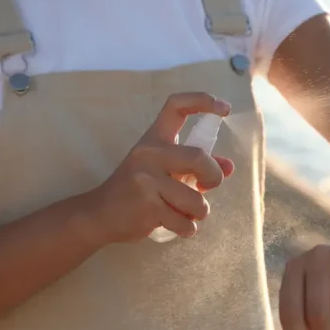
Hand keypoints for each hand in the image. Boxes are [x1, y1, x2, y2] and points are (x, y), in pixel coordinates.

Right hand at [81, 92, 233, 243]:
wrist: (99, 214)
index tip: (225, 109)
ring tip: (187, 213)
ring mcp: (146, 180)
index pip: (176, 106)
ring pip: (196, 199)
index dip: (203, 101)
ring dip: (200, 212)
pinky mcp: (147, 206)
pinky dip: (187, 229)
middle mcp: (149, 153)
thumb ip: (196, 167)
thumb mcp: (164, 171)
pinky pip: (185, 222)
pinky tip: (176, 226)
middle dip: (214, 177)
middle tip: (207, 187)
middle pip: (199, 157)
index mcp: (154, 138)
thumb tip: (229, 167)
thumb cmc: (138, 189)